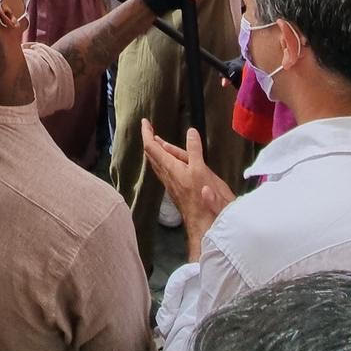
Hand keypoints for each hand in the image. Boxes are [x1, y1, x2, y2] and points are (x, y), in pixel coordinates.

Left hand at [141, 122, 234, 258]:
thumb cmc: (204, 199)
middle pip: (153, 156)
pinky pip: (167, 171)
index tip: (144, 122)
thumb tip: (190, 131)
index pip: (152, 148)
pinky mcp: (178, 191)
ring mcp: (172, 185)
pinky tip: (174, 162)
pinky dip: (167, 161)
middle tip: (150, 129)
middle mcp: (168, 177)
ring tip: (160, 141)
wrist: (206, 227)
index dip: (147, 134)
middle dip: (151, 141)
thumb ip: (194, 152)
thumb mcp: (202, 171)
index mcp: (171, 168)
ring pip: (160, 165)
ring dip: (159, 151)